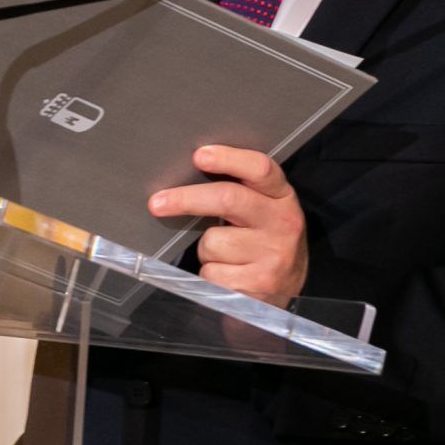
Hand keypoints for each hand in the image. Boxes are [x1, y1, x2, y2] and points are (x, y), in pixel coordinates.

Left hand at [148, 145, 309, 307]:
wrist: (288, 288)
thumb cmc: (264, 239)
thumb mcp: (263, 209)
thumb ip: (238, 190)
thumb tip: (187, 176)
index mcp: (282, 197)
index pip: (260, 169)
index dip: (228, 159)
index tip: (199, 156)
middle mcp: (283, 223)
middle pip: (228, 199)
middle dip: (186, 199)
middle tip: (157, 203)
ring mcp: (274, 256)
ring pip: (212, 242)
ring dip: (205, 250)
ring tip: (226, 256)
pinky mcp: (259, 284)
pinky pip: (211, 272)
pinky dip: (210, 274)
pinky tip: (229, 275)